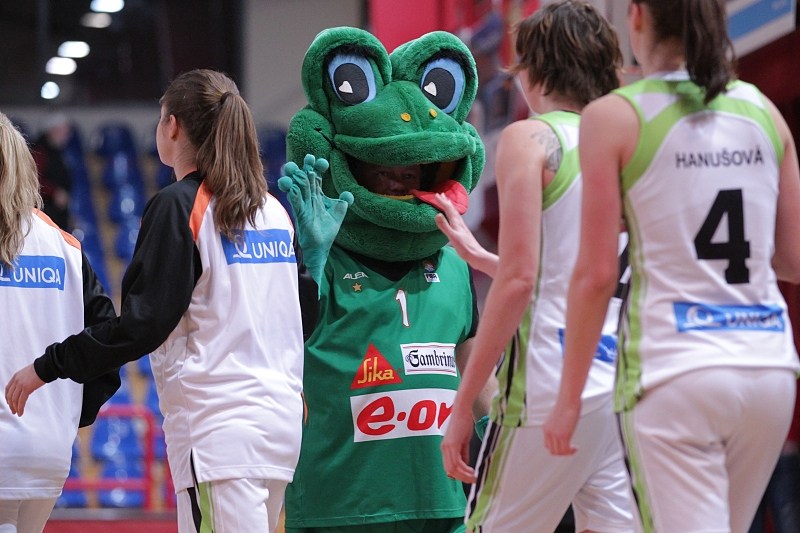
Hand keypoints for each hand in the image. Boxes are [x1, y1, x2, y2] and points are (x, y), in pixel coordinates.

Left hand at [5, 364, 44, 416]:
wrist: (45, 366)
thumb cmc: (40, 369)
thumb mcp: (28, 373)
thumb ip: (24, 380)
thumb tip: (27, 388)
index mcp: (16, 376)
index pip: (8, 389)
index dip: (8, 397)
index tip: (10, 402)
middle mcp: (16, 381)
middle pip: (10, 396)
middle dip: (11, 404)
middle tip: (13, 410)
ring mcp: (21, 385)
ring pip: (14, 400)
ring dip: (15, 408)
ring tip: (17, 413)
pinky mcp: (27, 388)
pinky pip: (21, 401)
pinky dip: (20, 408)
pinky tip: (21, 412)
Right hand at [278, 154, 353, 284]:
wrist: (320, 247)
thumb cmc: (326, 230)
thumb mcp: (338, 213)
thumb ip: (343, 202)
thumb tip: (348, 194)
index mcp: (317, 195)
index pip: (316, 177)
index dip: (317, 168)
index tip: (322, 162)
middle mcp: (308, 198)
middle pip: (304, 178)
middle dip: (304, 167)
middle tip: (308, 157)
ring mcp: (303, 205)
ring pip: (297, 187)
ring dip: (295, 177)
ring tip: (291, 167)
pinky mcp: (300, 215)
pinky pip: (295, 202)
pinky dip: (292, 193)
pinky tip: (290, 185)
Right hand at [434, 193, 484, 263]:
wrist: (476, 255)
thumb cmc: (464, 247)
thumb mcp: (452, 236)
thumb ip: (444, 226)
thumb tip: (437, 214)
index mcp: (456, 222)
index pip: (448, 209)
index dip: (442, 202)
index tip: (435, 195)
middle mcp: (460, 223)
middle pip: (452, 209)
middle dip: (446, 201)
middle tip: (440, 194)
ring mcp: (462, 227)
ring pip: (455, 213)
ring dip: (450, 207)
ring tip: (447, 202)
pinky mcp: (462, 232)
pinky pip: (456, 219)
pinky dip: (453, 215)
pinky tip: (453, 218)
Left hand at [441, 406, 476, 482]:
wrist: (462, 410)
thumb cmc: (463, 422)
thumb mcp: (463, 441)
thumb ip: (464, 453)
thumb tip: (466, 465)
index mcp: (446, 449)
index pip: (449, 467)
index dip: (458, 475)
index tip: (468, 478)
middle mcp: (444, 449)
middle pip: (450, 471)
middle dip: (462, 478)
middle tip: (472, 481)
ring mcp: (447, 447)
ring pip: (453, 469)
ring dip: (464, 476)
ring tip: (474, 478)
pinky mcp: (452, 444)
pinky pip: (457, 462)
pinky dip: (464, 469)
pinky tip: (472, 471)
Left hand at [542, 399, 580, 455]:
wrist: (568, 400)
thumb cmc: (566, 404)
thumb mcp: (557, 417)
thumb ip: (558, 425)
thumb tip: (564, 428)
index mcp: (546, 428)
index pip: (547, 445)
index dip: (556, 448)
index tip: (563, 446)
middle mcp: (549, 432)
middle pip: (552, 450)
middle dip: (562, 452)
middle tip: (570, 450)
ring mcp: (555, 435)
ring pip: (559, 452)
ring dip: (567, 453)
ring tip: (573, 449)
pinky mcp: (564, 435)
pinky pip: (566, 450)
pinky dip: (571, 451)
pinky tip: (576, 448)